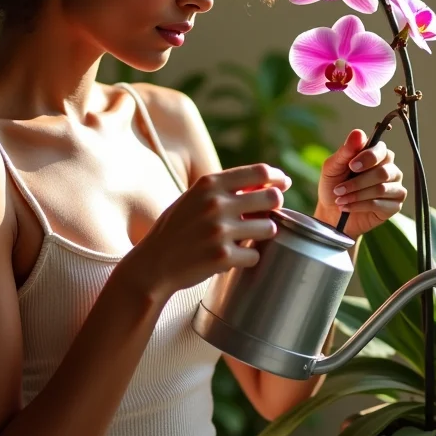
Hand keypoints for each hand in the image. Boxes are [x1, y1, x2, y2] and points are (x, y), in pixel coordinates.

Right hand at [120, 164, 291, 301]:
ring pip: (269, 228)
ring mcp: (220, 231)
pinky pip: (254, 255)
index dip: (276, 177)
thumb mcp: (194, 199)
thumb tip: (267, 182)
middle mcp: (215, 204)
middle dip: (275, 205)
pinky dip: (247, 257)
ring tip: (247, 237)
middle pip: (272, 198)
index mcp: (209, 184)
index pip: (259, 172)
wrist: (153, 263)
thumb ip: (225, 189)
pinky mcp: (223, 256)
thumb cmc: (177, 228)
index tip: (282, 183)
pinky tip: (232, 256)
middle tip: (268, 213)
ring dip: (263, 233)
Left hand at [315, 129, 406, 237]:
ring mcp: (395, 187)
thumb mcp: (333, 166)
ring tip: (340, 199)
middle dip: (357, 182)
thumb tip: (358, 133)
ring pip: (381, 189)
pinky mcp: (394, 206)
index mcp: (377, 154)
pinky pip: (381, 204)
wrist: (331, 211)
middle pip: (382, 172)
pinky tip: (346, 207)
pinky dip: (360, 206)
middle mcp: (390, 169)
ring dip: (356, 195)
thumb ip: (345, 151)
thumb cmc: (333, 184)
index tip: (351, 166)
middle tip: (338, 189)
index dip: (367, 158)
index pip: (380, 150)